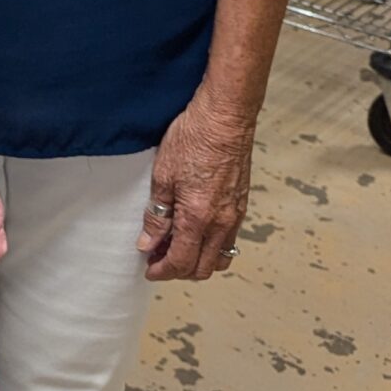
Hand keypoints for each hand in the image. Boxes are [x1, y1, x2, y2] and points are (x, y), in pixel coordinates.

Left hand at [139, 86, 254, 280]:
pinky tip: (194, 232)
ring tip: (175, 247)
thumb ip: (157, 215)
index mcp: (198, 218)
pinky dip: (211, 246)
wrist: (225, 118)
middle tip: (157, 259)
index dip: (163, 271)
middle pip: (203, 268)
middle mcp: (222, 223)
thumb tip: (148, 244)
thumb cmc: (192, 140)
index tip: (149, 269)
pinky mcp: (241, 205)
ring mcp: (235, 216)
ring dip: (197, 261)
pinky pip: (229, 240)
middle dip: (179, 270)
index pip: (182, 262)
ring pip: (219, 257)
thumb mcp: (162, 176)